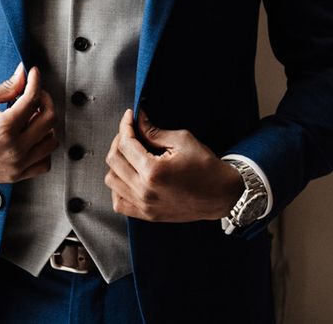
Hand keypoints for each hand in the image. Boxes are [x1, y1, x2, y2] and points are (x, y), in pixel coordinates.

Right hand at [0, 63, 58, 183]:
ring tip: (31, 117)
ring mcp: (16, 164)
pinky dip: (43, 148)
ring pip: (52, 141)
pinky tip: (32, 138)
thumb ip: (7, 86)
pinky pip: (44, 163)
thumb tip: (23, 73)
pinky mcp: (16, 175)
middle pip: (49, 118)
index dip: (35, 81)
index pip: (32, 98)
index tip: (33, 74)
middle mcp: (14, 148)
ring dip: (46, 125)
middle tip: (34, 94)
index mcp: (3, 127)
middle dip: (45, 99)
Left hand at [104, 108, 243, 221]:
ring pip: (111, 180)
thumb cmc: (205, 166)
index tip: (130, 117)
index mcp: (153, 171)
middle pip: (114, 160)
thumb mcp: (182, 140)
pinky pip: (118, 202)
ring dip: (117, 163)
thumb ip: (154, 131)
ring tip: (130, 153)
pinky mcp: (147, 215)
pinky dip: (118, 188)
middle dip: (120, 140)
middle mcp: (144, 190)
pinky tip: (128, 176)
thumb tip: (137, 119)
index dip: (125, 125)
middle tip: (131, 131)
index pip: (125, 143)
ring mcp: (144, 205)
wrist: (222, 194)